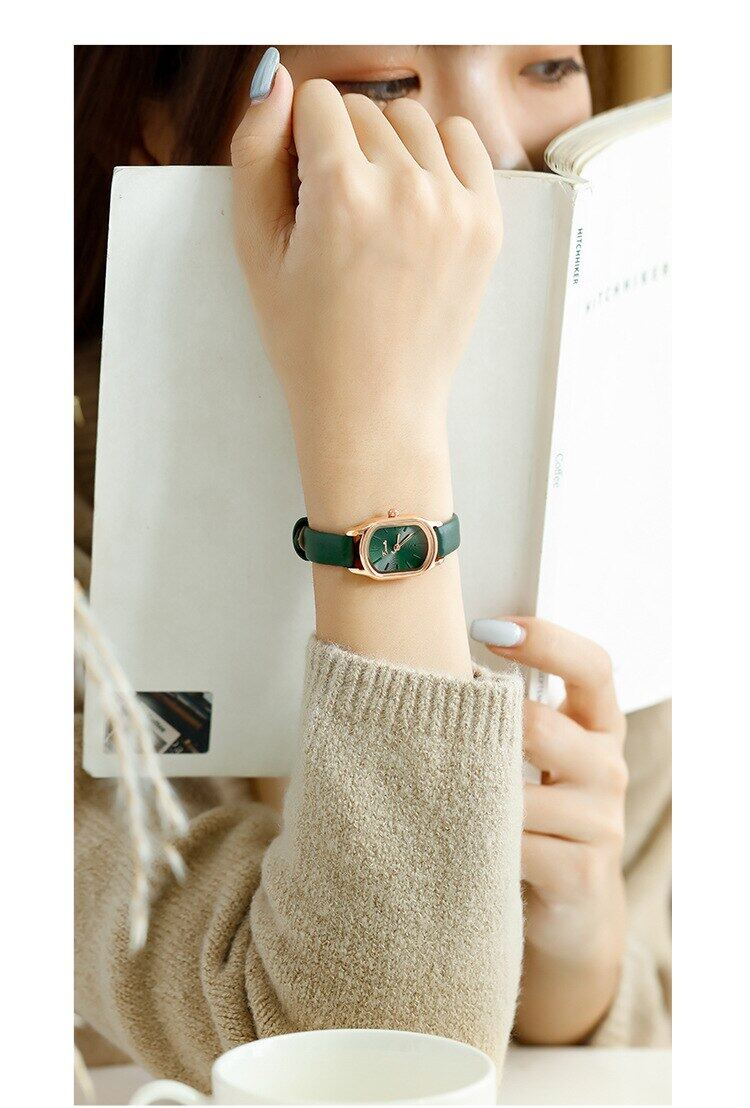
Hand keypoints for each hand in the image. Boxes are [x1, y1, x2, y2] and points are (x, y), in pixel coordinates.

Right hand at [230, 69, 501, 530]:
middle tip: (336, 218)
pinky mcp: (487, 222)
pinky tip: (414, 203)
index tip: (302, 191)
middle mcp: (406, 190)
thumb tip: (276, 80)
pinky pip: (463, 141)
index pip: (317, 99)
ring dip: (388, 149)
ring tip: (374, 214)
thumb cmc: (308, 341)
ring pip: (411, 119)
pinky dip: (436, 157)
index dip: (300, 141)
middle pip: (364, 108)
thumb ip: (254, 154)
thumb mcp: (256, 251)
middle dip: (342, 147)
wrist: (375, 407)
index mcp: (342, 194)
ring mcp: (454, 206)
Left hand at [472, 616, 627, 1042]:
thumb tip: (430, 653)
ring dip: (468, 795)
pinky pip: (514, 845)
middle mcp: (609, 767)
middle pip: (542, 727)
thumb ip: (504, 713)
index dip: (547, 640)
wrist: (568, 911)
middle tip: (433, 731)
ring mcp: (602, 823)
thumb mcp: (531, 758)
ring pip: (519, 792)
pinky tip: (449, 840)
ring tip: (432, 793)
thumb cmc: (534, 814)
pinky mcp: (583, 873)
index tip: (487, 626)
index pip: (592, 666)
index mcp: (598, 725)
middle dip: (482, 729)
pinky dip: (474, 842)